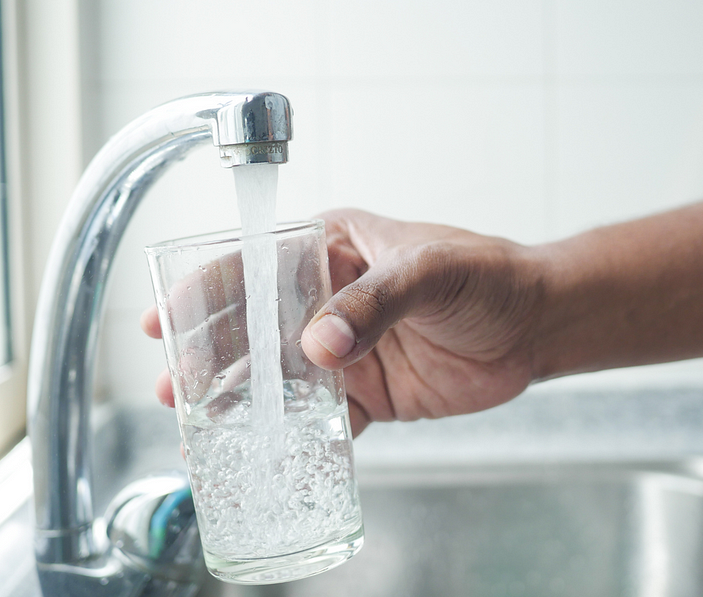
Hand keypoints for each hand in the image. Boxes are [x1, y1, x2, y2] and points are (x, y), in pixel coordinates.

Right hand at [142, 209, 546, 435]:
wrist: (537, 324)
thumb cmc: (487, 275)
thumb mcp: (430, 271)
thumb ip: (374, 302)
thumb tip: (320, 346)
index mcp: (333, 249)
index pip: (256, 264)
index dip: (205, 291)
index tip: (165, 320)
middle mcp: (328, 297)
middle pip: (254, 327)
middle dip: (209, 355)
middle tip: (174, 388)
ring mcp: (345, 347)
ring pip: (278, 376)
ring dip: (240, 399)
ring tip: (198, 425)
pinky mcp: (368, 392)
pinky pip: (320, 417)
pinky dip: (293, 436)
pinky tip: (263, 452)